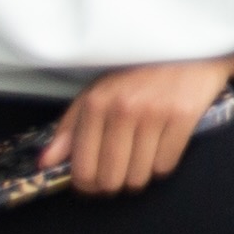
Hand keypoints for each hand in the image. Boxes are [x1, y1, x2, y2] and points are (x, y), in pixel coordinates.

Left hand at [53, 53, 233, 194]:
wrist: (187, 48)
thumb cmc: (137, 74)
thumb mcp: (97, 93)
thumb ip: (70, 129)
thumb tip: (46, 164)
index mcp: (95, 104)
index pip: (83, 169)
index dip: (88, 186)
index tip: (95, 185)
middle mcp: (122, 109)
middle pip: (111, 179)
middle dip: (114, 184)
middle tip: (120, 174)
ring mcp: (154, 112)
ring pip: (139, 177)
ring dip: (140, 175)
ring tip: (142, 158)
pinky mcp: (183, 116)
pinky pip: (165, 165)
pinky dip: (162, 164)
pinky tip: (162, 147)